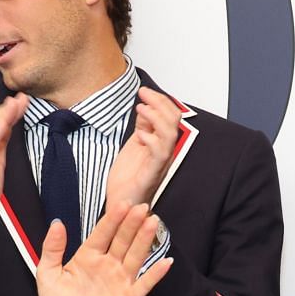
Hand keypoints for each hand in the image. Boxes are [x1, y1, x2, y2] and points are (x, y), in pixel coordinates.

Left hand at [36, 201, 172, 295]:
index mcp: (87, 258)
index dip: (113, 219)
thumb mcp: (47, 276)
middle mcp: (107, 266)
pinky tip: (166, 262)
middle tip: (141, 208)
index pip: (102, 233)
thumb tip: (58, 223)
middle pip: (123, 240)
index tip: (122, 204)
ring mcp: (120, 281)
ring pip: (135, 256)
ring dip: (145, 240)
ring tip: (153, 223)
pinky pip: (145, 284)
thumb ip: (51, 249)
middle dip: (132, 223)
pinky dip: (156, 274)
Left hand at [105, 87, 180, 210]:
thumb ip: (143, 127)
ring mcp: (159, 162)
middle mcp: (164, 152)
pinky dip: (151, 139)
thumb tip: (146, 108)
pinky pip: (159, 153)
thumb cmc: (127, 180)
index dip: (160, 100)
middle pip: (173, 121)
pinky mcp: (152, 173)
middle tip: (143, 94)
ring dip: (156, 117)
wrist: (121, 204)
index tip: (144, 91)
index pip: (170, 116)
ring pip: (170, 134)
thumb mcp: (133, 145)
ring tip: (141, 109)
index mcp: (160, 143)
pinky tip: (139, 134)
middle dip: (159, 103)